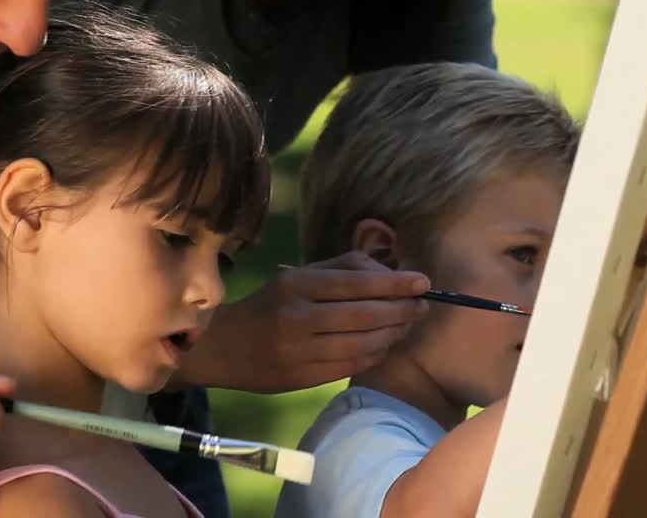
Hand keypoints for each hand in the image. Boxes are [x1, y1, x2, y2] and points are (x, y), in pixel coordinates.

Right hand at [189, 251, 430, 392]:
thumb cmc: (270, 304)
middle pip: (363, 315)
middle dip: (400, 310)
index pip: (356, 283)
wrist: (222, 346)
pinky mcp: (301, 378)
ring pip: (361, 344)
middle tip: (422, 305)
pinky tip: (385, 345)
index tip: (423, 282)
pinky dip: (375, 355)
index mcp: (296, 284)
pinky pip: (350, 366)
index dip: (394, 284)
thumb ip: (343, 268)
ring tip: (408, 324)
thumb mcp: (297, 275)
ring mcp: (299, 351)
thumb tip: (391, 272)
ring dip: (392, 334)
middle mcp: (297, 317)